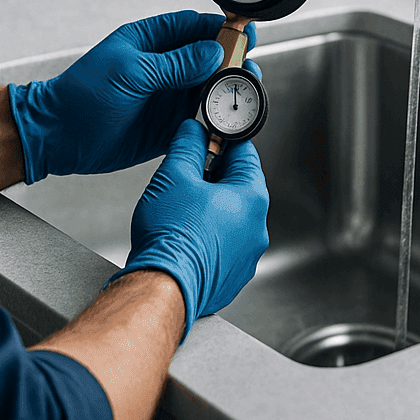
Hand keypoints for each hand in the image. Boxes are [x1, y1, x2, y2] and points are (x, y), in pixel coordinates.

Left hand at [7, 11, 257, 180]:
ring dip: (227, 90)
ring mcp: (166, 97)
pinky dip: (216, 119)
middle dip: (231, 60)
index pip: (192, 26)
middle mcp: (162, 68)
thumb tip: (211, 51)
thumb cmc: (81, 95)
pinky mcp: (166, 126)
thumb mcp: (130, 72)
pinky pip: (199, 119)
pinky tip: (229, 118)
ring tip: (246, 91)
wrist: (58, 136)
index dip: (220, 27)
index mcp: (149, 42)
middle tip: (250, 66)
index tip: (244, 31)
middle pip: (207, 58)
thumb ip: (174, 63)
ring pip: (207, 89)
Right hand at [113, 119, 268, 339]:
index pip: (244, 153)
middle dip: (211, 178)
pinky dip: (206, 238)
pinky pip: (223, 246)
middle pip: (237, 187)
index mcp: (252, 198)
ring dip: (208, 209)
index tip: (203, 141)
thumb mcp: (174, 175)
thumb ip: (188, 145)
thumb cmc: (171, 237)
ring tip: (180, 213)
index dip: (220, 141)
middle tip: (184, 179)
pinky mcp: (232, 277)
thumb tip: (193, 131)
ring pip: (230, 219)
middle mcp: (257, 228)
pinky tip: (184, 238)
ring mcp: (247, 256)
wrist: (162, 288)